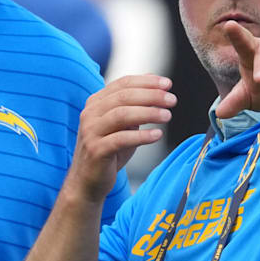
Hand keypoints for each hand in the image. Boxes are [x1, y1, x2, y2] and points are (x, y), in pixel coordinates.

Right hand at [65, 75, 173, 203]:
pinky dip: (141, 136)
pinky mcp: (96, 150)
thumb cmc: (109, 150)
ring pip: (121, 115)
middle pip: (124, 97)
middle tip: (171, 100)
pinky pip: (121, 139)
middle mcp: (90, 113)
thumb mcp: (122, 124)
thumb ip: (134, 104)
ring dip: (148, 113)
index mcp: (96, 102)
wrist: (88, 180)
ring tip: (167, 116)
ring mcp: (91, 131)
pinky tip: (157, 135)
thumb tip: (154, 80)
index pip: (123, 84)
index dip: (146, 82)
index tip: (167, 84)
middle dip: (151, 96)